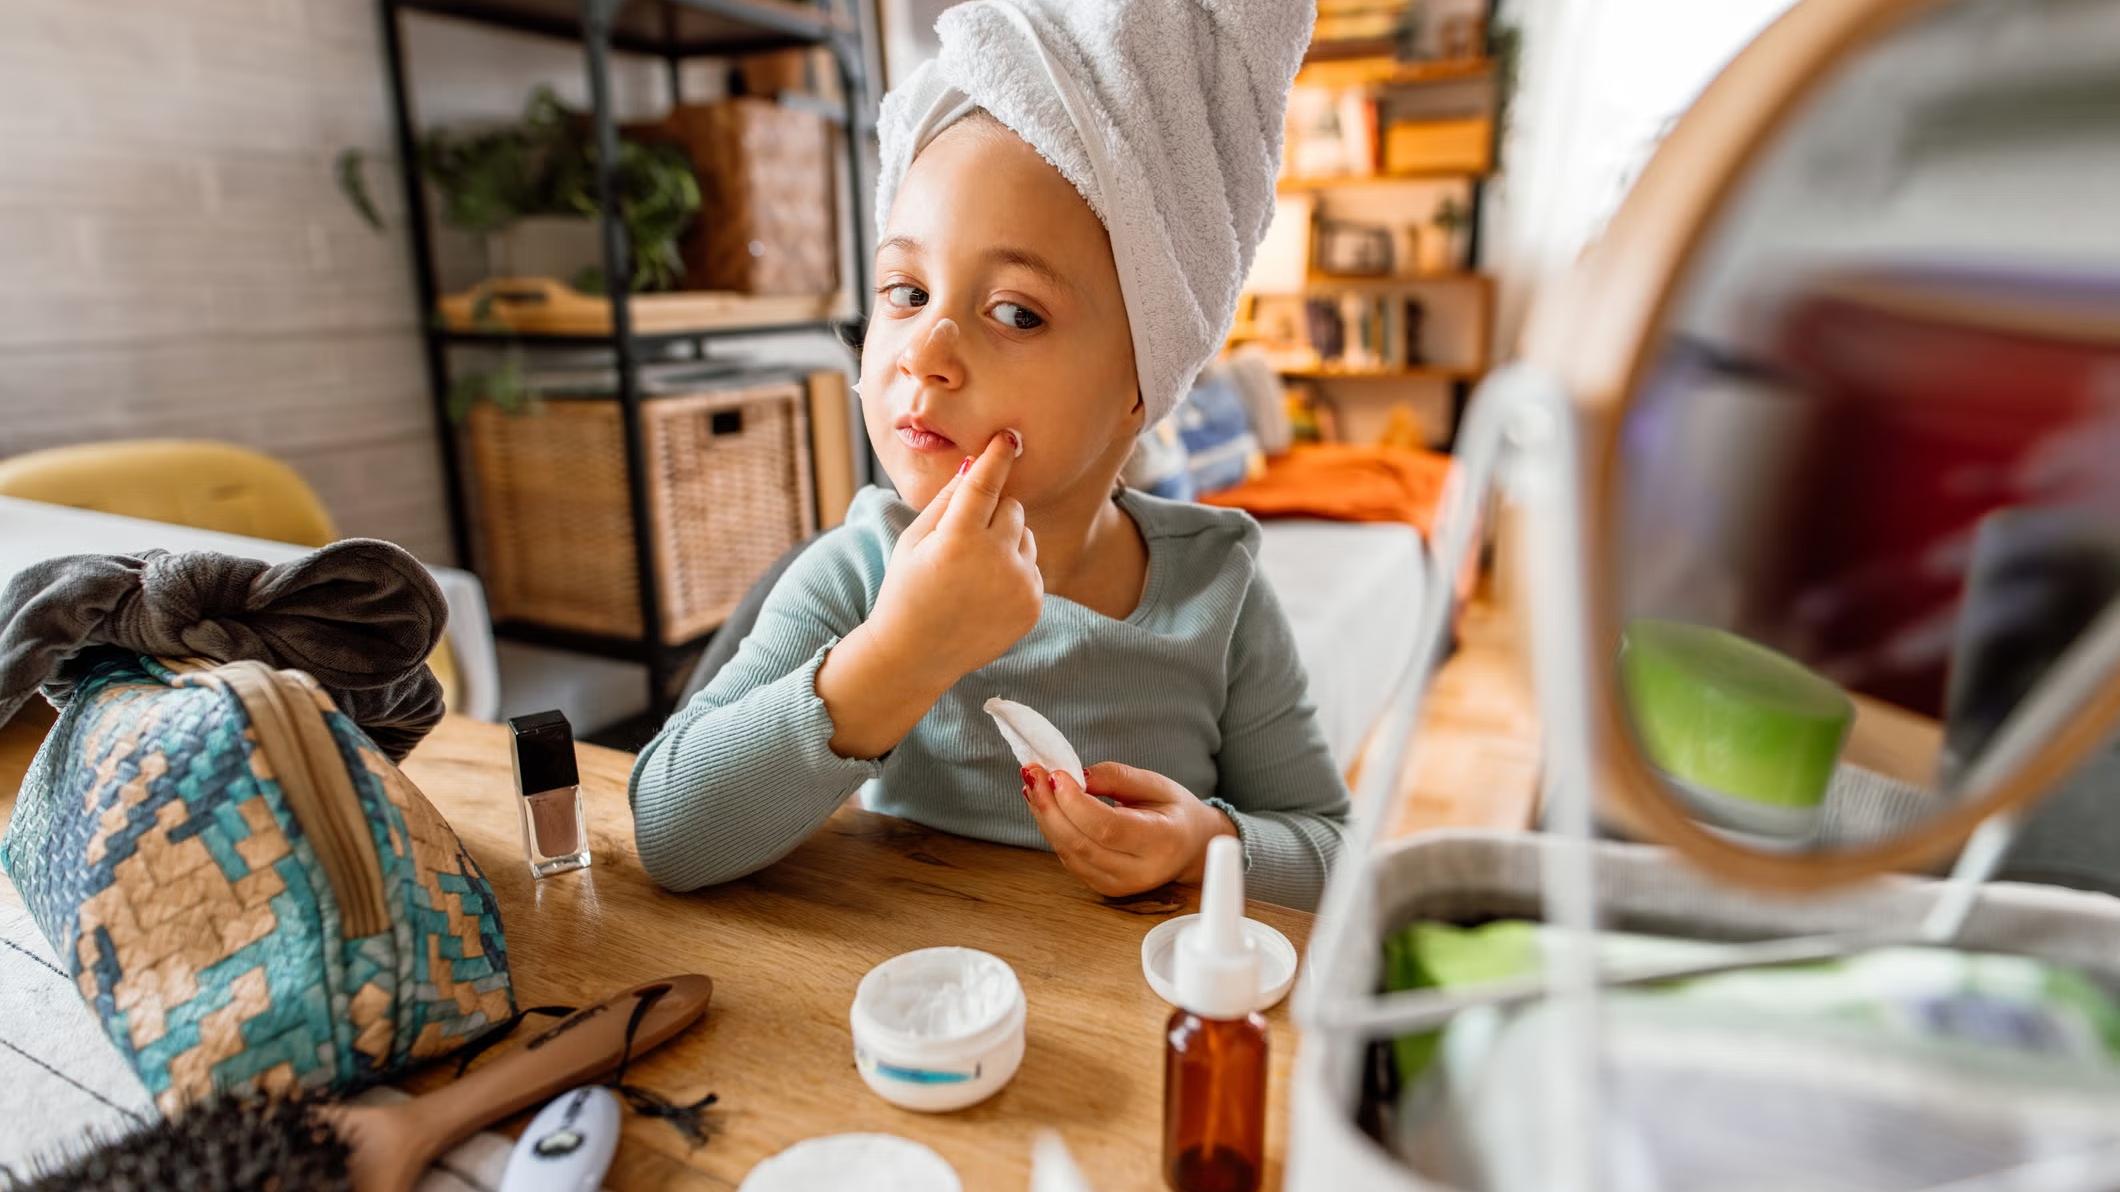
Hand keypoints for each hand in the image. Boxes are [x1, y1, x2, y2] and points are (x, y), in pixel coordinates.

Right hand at [869, 433, 1042, 687]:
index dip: (997, 458)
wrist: (917, 654)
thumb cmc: (908, 589)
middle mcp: (995, 561)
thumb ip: (945, 501)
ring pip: (1026, 536)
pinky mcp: (1034, 605)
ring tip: (974, 569)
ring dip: (1007, 540)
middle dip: (994, 512)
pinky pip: (1033, 566)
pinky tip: (986, 591)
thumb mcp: (913, 541)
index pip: (986, 485)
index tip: (1009, 436)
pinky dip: (1015, 570)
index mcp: (958, 541)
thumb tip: (973, 465)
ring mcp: (1019, 585)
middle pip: (1013, 508)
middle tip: (966, 537)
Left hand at [1020, 761, 1237, 897]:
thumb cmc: (1173, 811)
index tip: (1056, 774)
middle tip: (1032, 773)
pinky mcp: (1104, 888)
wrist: (1189, 848)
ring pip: (1070, 853)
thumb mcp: (1156, 784)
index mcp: (1163, 842)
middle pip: (1082, 843)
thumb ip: (1117, 777)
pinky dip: (1053, 830)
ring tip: (1033, 785)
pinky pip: (1070, 859)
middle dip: (1051, 807)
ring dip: (1046, 817)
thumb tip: (1076, 775)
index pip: (1109, 828)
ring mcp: (1120, 885)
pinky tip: (1044, 805)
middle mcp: (1141, 871)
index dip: (1076, 802)